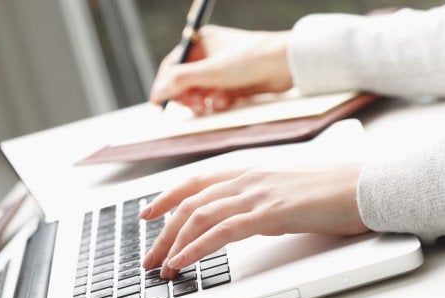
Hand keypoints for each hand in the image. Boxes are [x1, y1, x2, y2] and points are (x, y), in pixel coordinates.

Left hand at [139, 163, 368, 278]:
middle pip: (191, 202)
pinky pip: (222, 232)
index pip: (197, 181)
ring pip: (200, 215)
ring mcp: (258, 193)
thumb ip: (260, 200)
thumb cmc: (334, 190)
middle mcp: (248, 178)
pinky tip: (183, 262)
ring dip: (174, 243)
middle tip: (150, 254)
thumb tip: (242, 219)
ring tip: (162, 266)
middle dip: (164, 230)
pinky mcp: (272, 212)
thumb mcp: (287, 191)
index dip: (168, 196)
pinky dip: (196, 248)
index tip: (148, 213)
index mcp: (251, 171)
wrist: (367, 184)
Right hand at [150, 25, 292, 114]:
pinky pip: (216, 98)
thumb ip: (181, 81)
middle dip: (186, 96)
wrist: (285, 65)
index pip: (173, 65)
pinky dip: (217, 103)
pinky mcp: (234, 85)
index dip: (164, 85)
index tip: (158, 104)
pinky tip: (224, 102)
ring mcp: (222, 71)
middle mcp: (210, 55)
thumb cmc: (250, 59)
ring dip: (201, 102)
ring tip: (207, 106)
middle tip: (191, 106)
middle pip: (185, 81)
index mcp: (201, 43)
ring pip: (200, 92)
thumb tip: (160, 91)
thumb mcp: (210, 71)